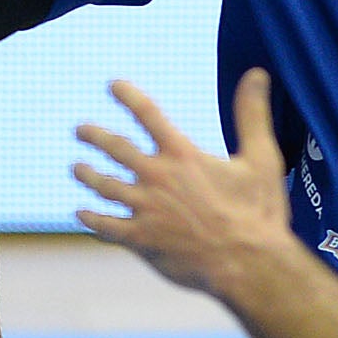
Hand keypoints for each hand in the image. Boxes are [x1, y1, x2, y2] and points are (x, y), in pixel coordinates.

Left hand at [74, 68, 297, 299]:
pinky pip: (107, 226)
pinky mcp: (141, 239)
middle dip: (94, 136)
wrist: (247, 264)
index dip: (128, 96)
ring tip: (76, 168)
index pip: (147, 114)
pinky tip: (80, 214)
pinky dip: (91, 219)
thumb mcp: (261, 157)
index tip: (112, 85)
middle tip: (80, 129)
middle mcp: (157, 177)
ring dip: (87, 175)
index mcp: (182, 155)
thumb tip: (257, 73)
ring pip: (104, 186)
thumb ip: (252, 114)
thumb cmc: (257, 212)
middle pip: (116, 148)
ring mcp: (146, 209)